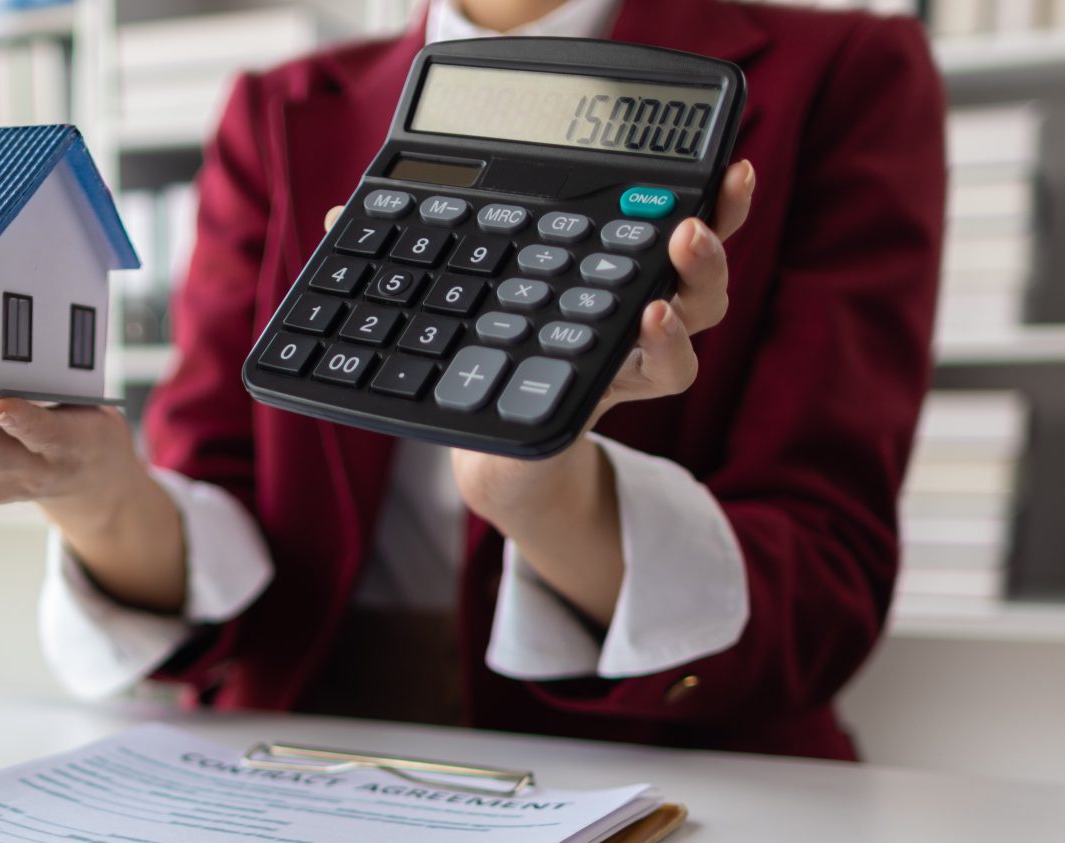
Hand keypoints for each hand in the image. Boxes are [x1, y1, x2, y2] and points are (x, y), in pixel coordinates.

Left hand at [321, 161, 758, 621]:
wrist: (492, 459)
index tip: (725, 161)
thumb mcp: (448, 304)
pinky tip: (643, 326)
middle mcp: (633, 306)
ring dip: (696, 283)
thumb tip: (339, 213)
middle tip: (694, 217)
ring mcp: (633, 353)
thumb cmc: (480, 367)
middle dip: (713, 232)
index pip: (669, 218)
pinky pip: (665, 374)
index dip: (707, 193)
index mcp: (602, 267)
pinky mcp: (621, 394)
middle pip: (700, 263)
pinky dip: (661, 349)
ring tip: (672, 268)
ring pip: (697, 315)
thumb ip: (409, 253)